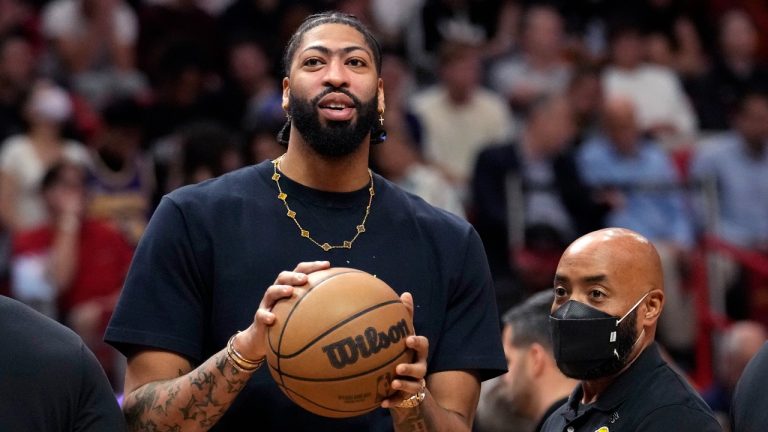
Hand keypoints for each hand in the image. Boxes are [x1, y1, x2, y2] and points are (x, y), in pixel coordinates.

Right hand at [235, 261, 330, 360]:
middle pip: (284, 276)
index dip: (313, 266)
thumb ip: (319, 308)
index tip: (327, 265)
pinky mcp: (259, 318)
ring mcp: (267, 304)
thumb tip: (347, 308)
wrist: (263, 340)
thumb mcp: (304, 314)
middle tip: (305, 279)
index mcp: (290, 288)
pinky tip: (273, 319)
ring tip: (290, 291)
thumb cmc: (289, 324)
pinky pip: (261, 315)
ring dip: (280, 289)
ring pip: (271, 292)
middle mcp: (278, 293)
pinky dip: (266, 315)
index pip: (301, 271)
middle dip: (295, 275)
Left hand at [381, 292, 428, 408]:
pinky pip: (400, 402)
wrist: (409, 390)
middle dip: (411, 367)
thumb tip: (406, 293)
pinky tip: (381, 403)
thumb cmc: (403, 357)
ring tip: (393, 382)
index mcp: (417, 353)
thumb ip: (404, 319)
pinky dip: (392, 402)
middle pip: (421, 367)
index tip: (407, 339)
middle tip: (399, 366)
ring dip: (404, 384)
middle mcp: (419, 368)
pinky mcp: (407, 399)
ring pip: (414, 385)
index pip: (422, 345)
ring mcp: (414, 384)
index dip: (417, 342)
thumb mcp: (402, 339)